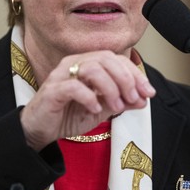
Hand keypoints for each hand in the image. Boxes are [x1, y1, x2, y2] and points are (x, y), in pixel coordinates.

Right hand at [19, 50, 155, 150]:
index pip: (116, 59)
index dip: (135, 74)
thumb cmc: (68, 115)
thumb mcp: (102, 109)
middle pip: (106, 59)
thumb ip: (121, 101)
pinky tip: (95, 108)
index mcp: (87, 64)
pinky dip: (89, 96)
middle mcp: (74, 63)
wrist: (40, 130)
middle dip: (125, 79)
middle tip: (133, 99)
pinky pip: (73, 86)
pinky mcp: (52, 90)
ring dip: (110, 88)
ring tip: (116, 107)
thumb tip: (144, 98)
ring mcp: (62, 75)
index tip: (148, 93)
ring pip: (92, 69)